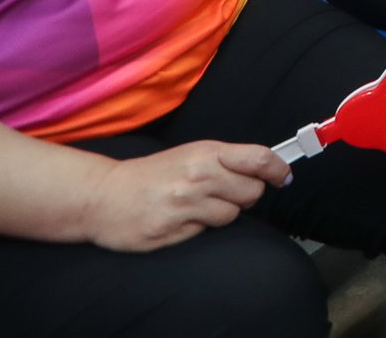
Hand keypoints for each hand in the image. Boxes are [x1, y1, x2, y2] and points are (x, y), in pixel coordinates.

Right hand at [78, 142, 286, 252]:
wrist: (102, 196)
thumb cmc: (153, 174)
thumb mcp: (191, 155)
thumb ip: (227, 161)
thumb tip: (268, 169)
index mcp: (206, 153)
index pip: (259, 159)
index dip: (278, 169)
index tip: (283, 177)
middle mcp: (198, 178)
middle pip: (252, 192)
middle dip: (246, 194)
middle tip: (226, 193)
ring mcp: (184, 206)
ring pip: (231, 216)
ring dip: (222, 213)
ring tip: (197, 206)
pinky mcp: (171, 232)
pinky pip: (204, 232)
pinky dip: (198, 227)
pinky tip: (180, 219)